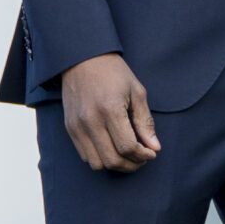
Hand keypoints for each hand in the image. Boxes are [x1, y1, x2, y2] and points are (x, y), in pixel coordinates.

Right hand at [60, 53, 159, 172]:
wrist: (82, 59)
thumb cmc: (114, 73)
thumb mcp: (137, 92)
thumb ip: (145, 122)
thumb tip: (154, 147)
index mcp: (110, 109)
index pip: (128, 147)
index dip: (143, 155)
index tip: (151, 153)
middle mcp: (90, 121)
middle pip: (112, 160)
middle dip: (132, 165)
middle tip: (142, 158)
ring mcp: (77, 126)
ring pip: (97, 163)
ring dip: (115, 164)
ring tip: (127, 155)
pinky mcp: (70, 128)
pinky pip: (85, 156)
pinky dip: (100, 158)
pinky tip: (111, 148)